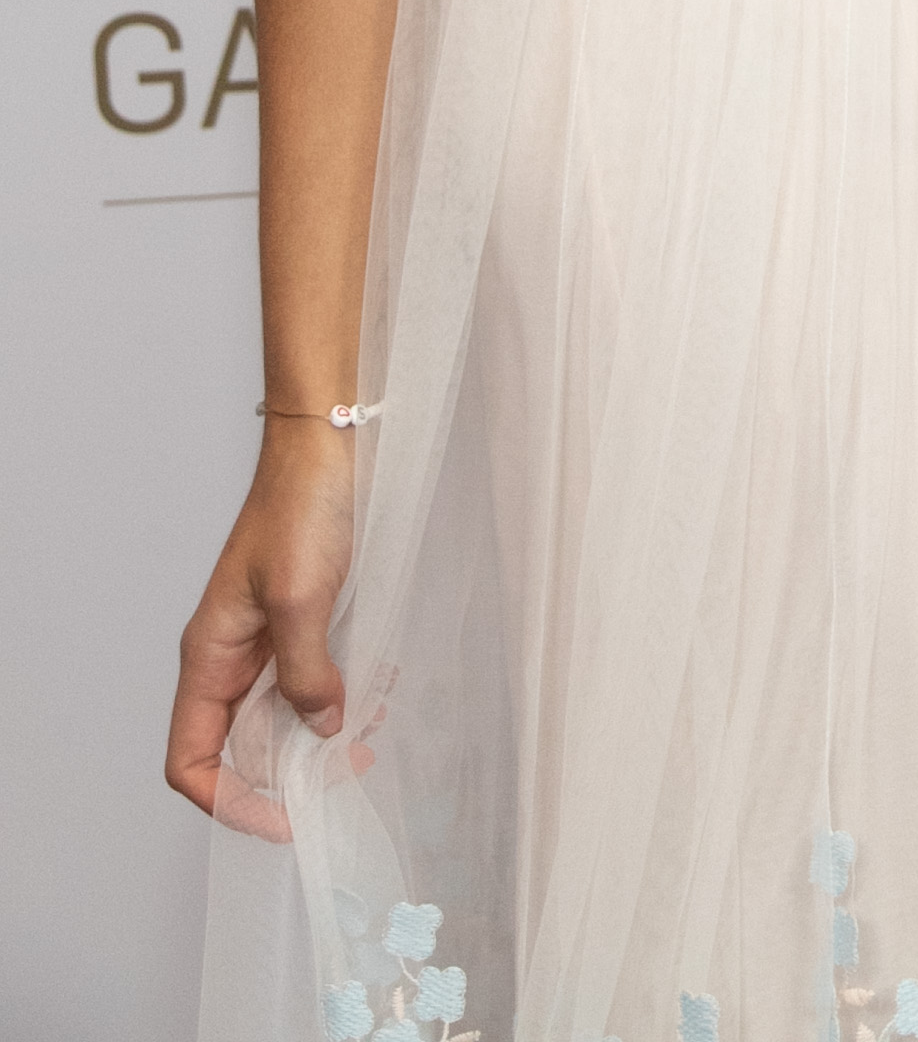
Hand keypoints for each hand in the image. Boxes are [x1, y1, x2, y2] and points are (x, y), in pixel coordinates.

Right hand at [165, 429, 357, 833]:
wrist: (329, 444)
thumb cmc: (301, 509)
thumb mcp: (301, 599)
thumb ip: (305, 674)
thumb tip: (322, 730)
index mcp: (209, 657)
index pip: (191, 759)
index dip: (229, 801)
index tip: (285, 818)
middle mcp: (231, 657)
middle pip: (242, 749)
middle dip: (292, 773)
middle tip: (348, 773)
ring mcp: (267, 641)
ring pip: (284, 718)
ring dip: (323, 734)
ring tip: (372, 733)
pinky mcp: (303, 621)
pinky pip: (314, 679)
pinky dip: (343, 693)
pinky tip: (381, 686)